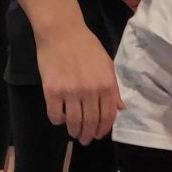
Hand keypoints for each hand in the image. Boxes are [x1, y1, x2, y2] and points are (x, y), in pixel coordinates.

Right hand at [35, 20, 120, 142]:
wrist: (62, 32)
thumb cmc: (87, 46)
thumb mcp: (107, 64)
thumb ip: (114, 88)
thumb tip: (120, 109)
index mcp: (106, 84)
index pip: (108, 115)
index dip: (104, 129)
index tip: (99, 135)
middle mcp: (90, 90)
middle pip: (91, 122)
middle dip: (89, 135)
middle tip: (85, 140)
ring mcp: (70, 92)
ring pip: (73, 122)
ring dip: (74, 131)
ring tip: (73, 133)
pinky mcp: (52, 91)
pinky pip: (55, 114)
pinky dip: (58, 121)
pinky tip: (60, 119)